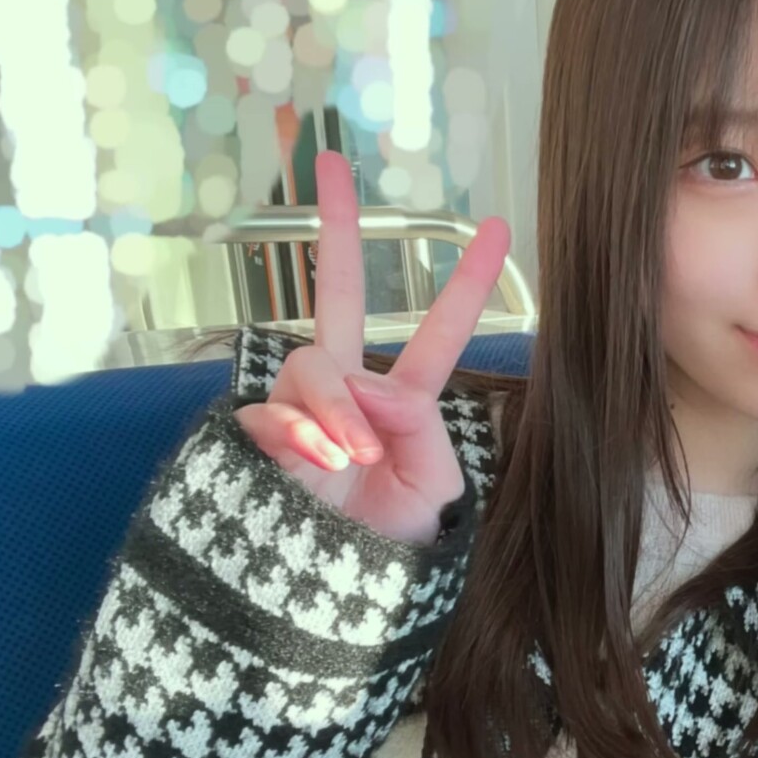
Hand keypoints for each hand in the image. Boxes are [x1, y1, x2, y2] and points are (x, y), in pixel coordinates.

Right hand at [234, 152, 510, 544]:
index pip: (436, 334)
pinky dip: (297, 433)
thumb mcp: (433, 482)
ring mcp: (299, 409)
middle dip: (337, 226)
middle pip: (341, 295)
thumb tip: (360, 379)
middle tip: (330, 161)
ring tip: (350, 461)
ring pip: (312, 364)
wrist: (343, 596)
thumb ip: (413, 420)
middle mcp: (348, 394)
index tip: (499, 229)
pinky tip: (316, 462)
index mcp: (404, 403)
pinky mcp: (257, 435)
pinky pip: (270, 410)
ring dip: (334, 410)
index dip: (465, 284)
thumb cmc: (394, 546)